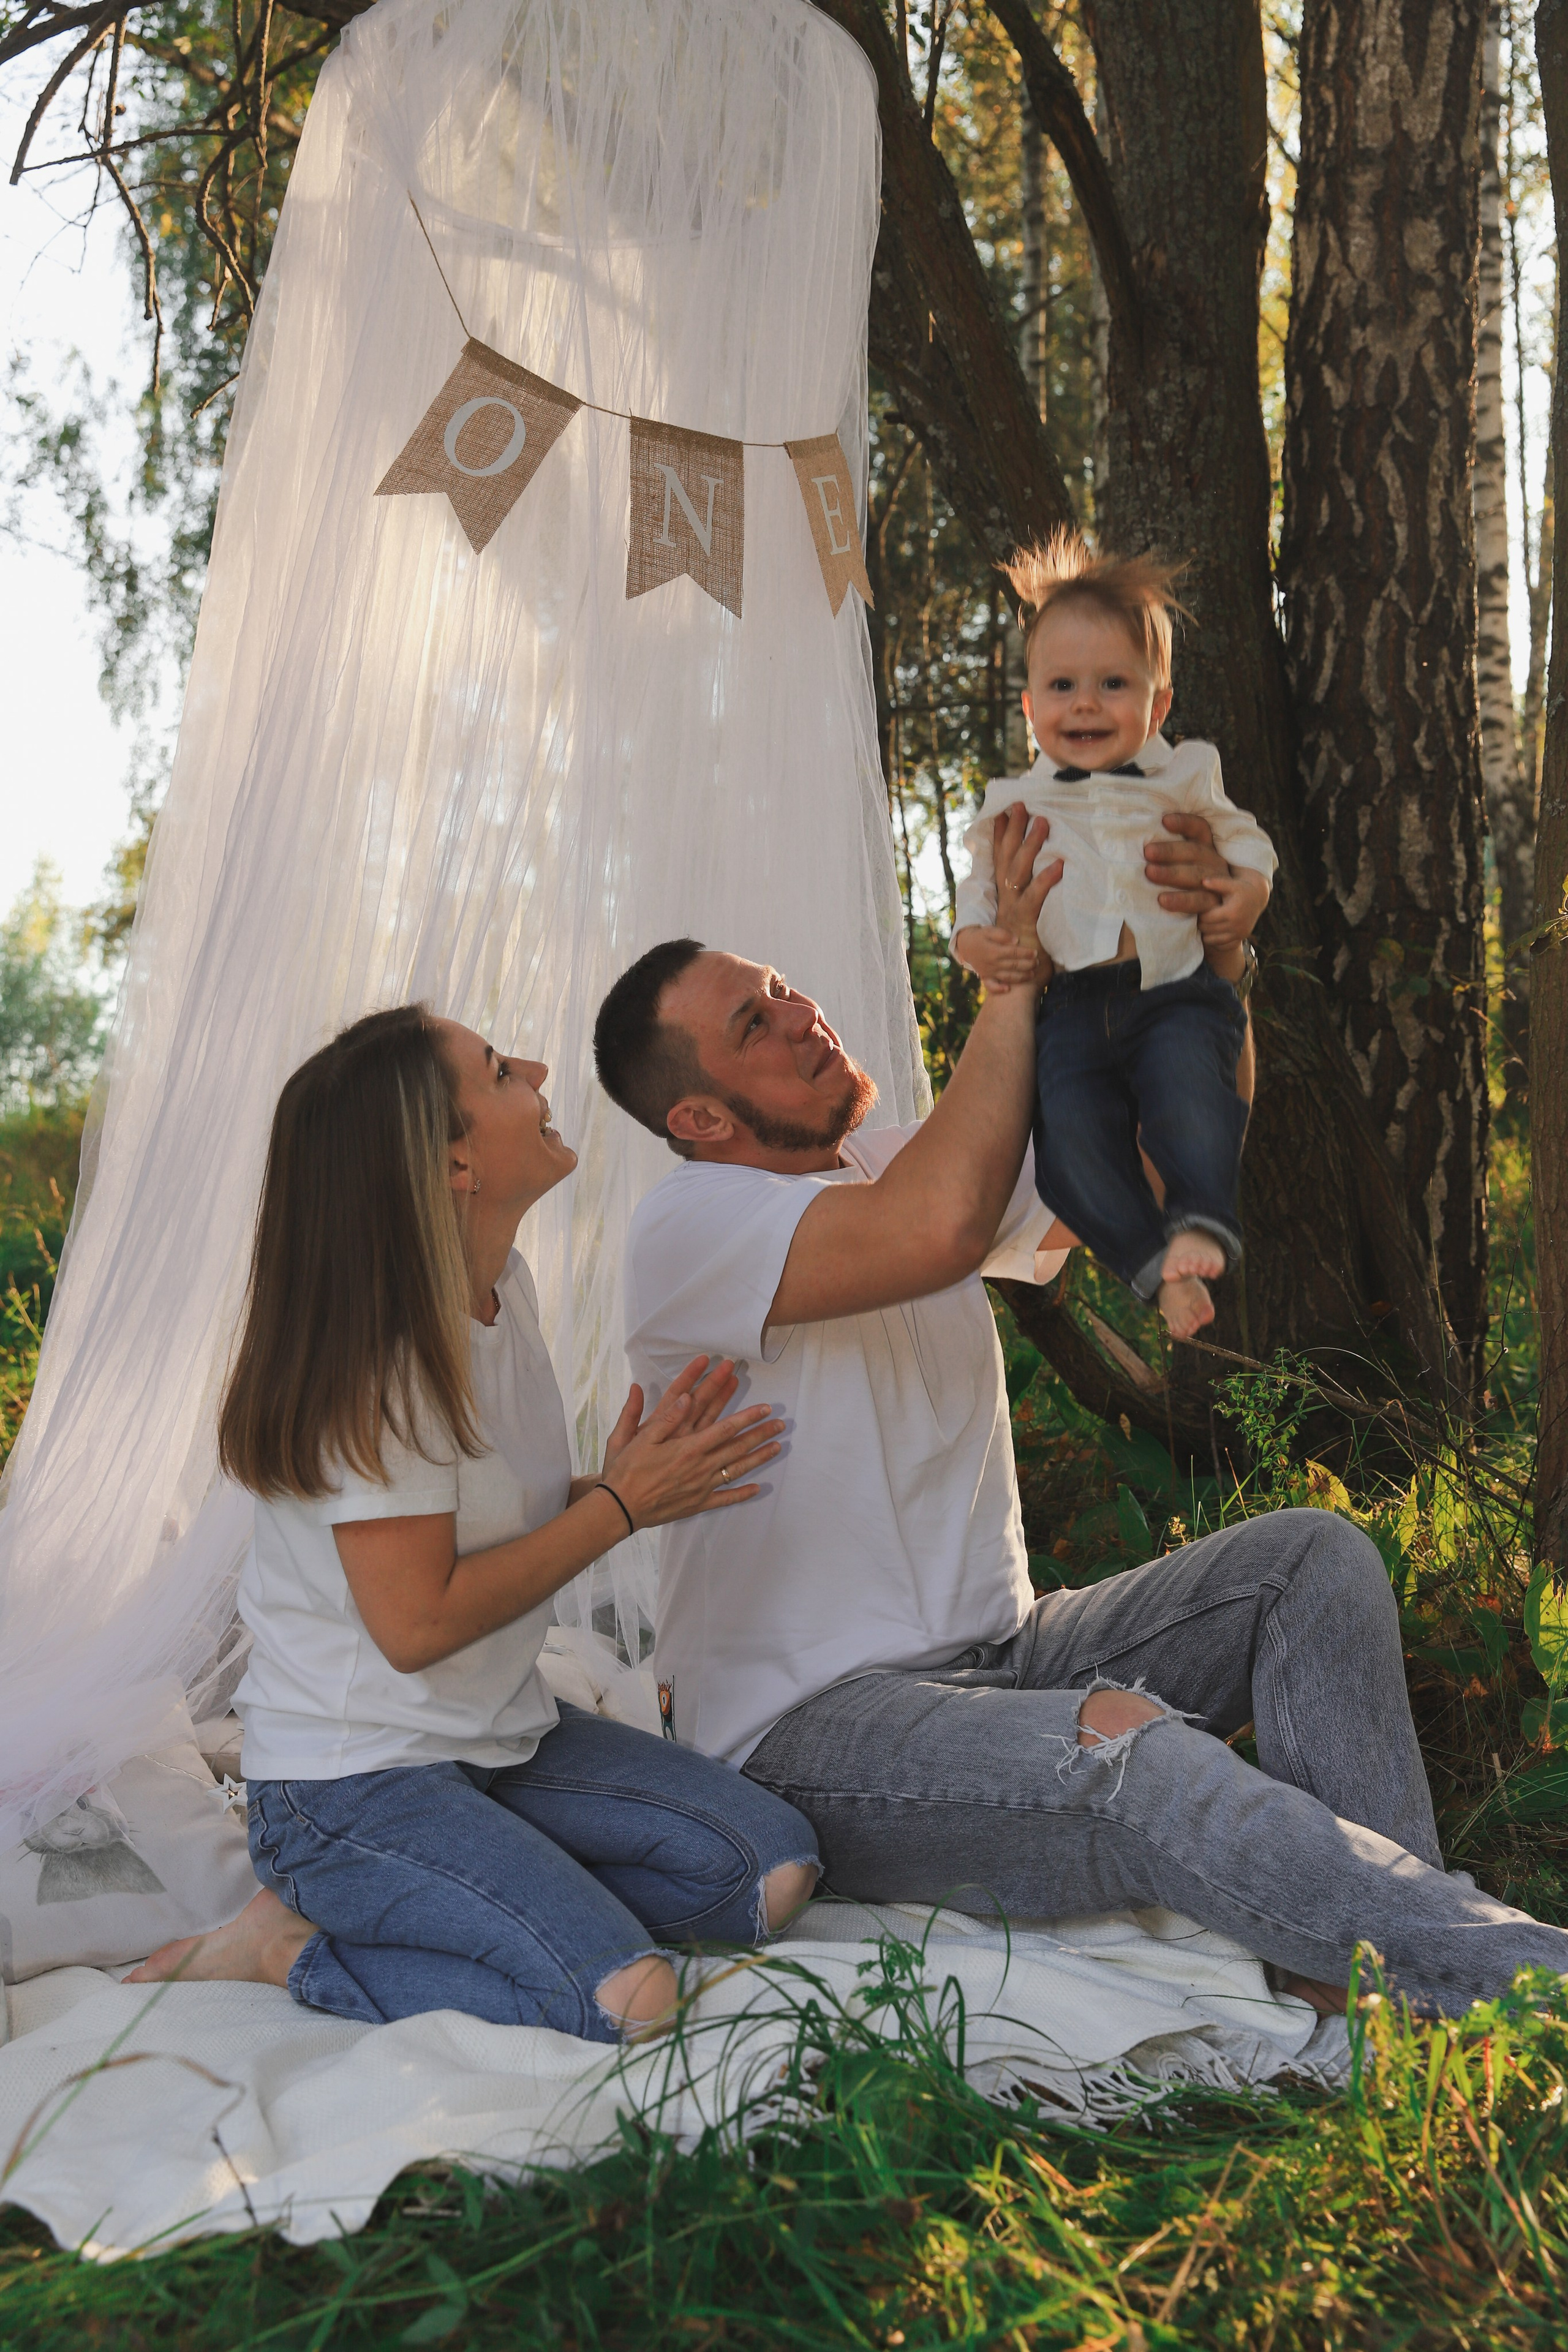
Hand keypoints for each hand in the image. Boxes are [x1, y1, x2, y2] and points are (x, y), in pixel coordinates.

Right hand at [599, 1354, 782, 1530]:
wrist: (619, 1508)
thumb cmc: (626, 1470)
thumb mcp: (639, 1438)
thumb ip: (665, 1417)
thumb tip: (685, 1396)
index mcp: (687, 1447)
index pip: (725, 1428)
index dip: (747, 1416)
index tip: (765, 1408)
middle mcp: (699, 1467)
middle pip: (737, 1447)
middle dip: (760, 1434)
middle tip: (780, 1424)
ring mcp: (701, 1487)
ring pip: (736, 1470)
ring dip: (759, 1458)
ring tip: (777, 1447)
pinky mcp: (697, 1504)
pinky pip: (725, 1499)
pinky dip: (742, 1494)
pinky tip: (758, 1489)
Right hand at [953, 923, 1039, 989]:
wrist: (966, 946)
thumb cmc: (982, 936)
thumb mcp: (990, 930)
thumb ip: (1002, 934)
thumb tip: (1016, 941)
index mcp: (993, 951)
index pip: (1013, 953)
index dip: (1026, 953)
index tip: (1035, 953)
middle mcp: (992, 963)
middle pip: (1013, 966)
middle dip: (1027, 965)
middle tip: (1037, 963)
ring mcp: (989, 972)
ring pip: (1007, 977)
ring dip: (1021, 977)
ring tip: (1032, 975)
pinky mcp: (986, 977)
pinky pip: (991, 986)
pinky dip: (998, 989)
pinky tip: (1008, 989)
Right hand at [991, 803, 1061, 987]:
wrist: (1016, 984)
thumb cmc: (1029, 952)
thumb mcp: (1030, 921)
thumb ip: (1035, 901)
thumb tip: (1053, 879)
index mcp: (1005, 896)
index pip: (1000, 859)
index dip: (1000, 834)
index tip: (1003, 811)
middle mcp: (1005, 899)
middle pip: (1006, 856)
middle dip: (1012, 829)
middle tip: (1020, 804)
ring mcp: (1013, 909)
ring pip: (1018, 870)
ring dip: (1030, 844)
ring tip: (1043, 822)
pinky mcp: (1024, 922)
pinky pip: (1035, 896)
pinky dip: (1046, 879)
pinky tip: (1059, 863)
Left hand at [1143, 810, 1227, 912]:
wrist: (1202, 920)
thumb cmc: (1179, 886)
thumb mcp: (1175, 865)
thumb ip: (1161, 854)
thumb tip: (1129, 840)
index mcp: (1204, 848)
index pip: (1199, 829)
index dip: (1184, 823)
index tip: (1164, 820)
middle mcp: (1213, 863)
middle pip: (1195, 852)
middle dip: (1170, 851)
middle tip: (1147, 852)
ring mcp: (1216, 884)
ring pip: (1197, 876)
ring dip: (1172, 874)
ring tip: (1150, 873)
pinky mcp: (1213, 905)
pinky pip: (1199, 902)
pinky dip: (1181, 901)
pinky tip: (1163, 900)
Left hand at [1198, 867, 1269, 950]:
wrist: (1257, 897)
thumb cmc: (1240, 888)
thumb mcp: (1230, 883)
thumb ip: (1217, 883)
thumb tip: (1203, 881)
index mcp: (1232, 912)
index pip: (1206, 919)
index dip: (1200, 914)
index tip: (1199, 909)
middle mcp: (1236, 925)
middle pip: (1208, 930)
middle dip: (1201, 923)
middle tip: (1200, 917)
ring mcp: (1239, 933)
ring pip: (1213, 940)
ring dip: (1206, 933)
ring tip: (1206, 924)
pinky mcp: (1241, 938)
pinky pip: (1222, 946)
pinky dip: (1216, 941)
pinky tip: (1214, 932)